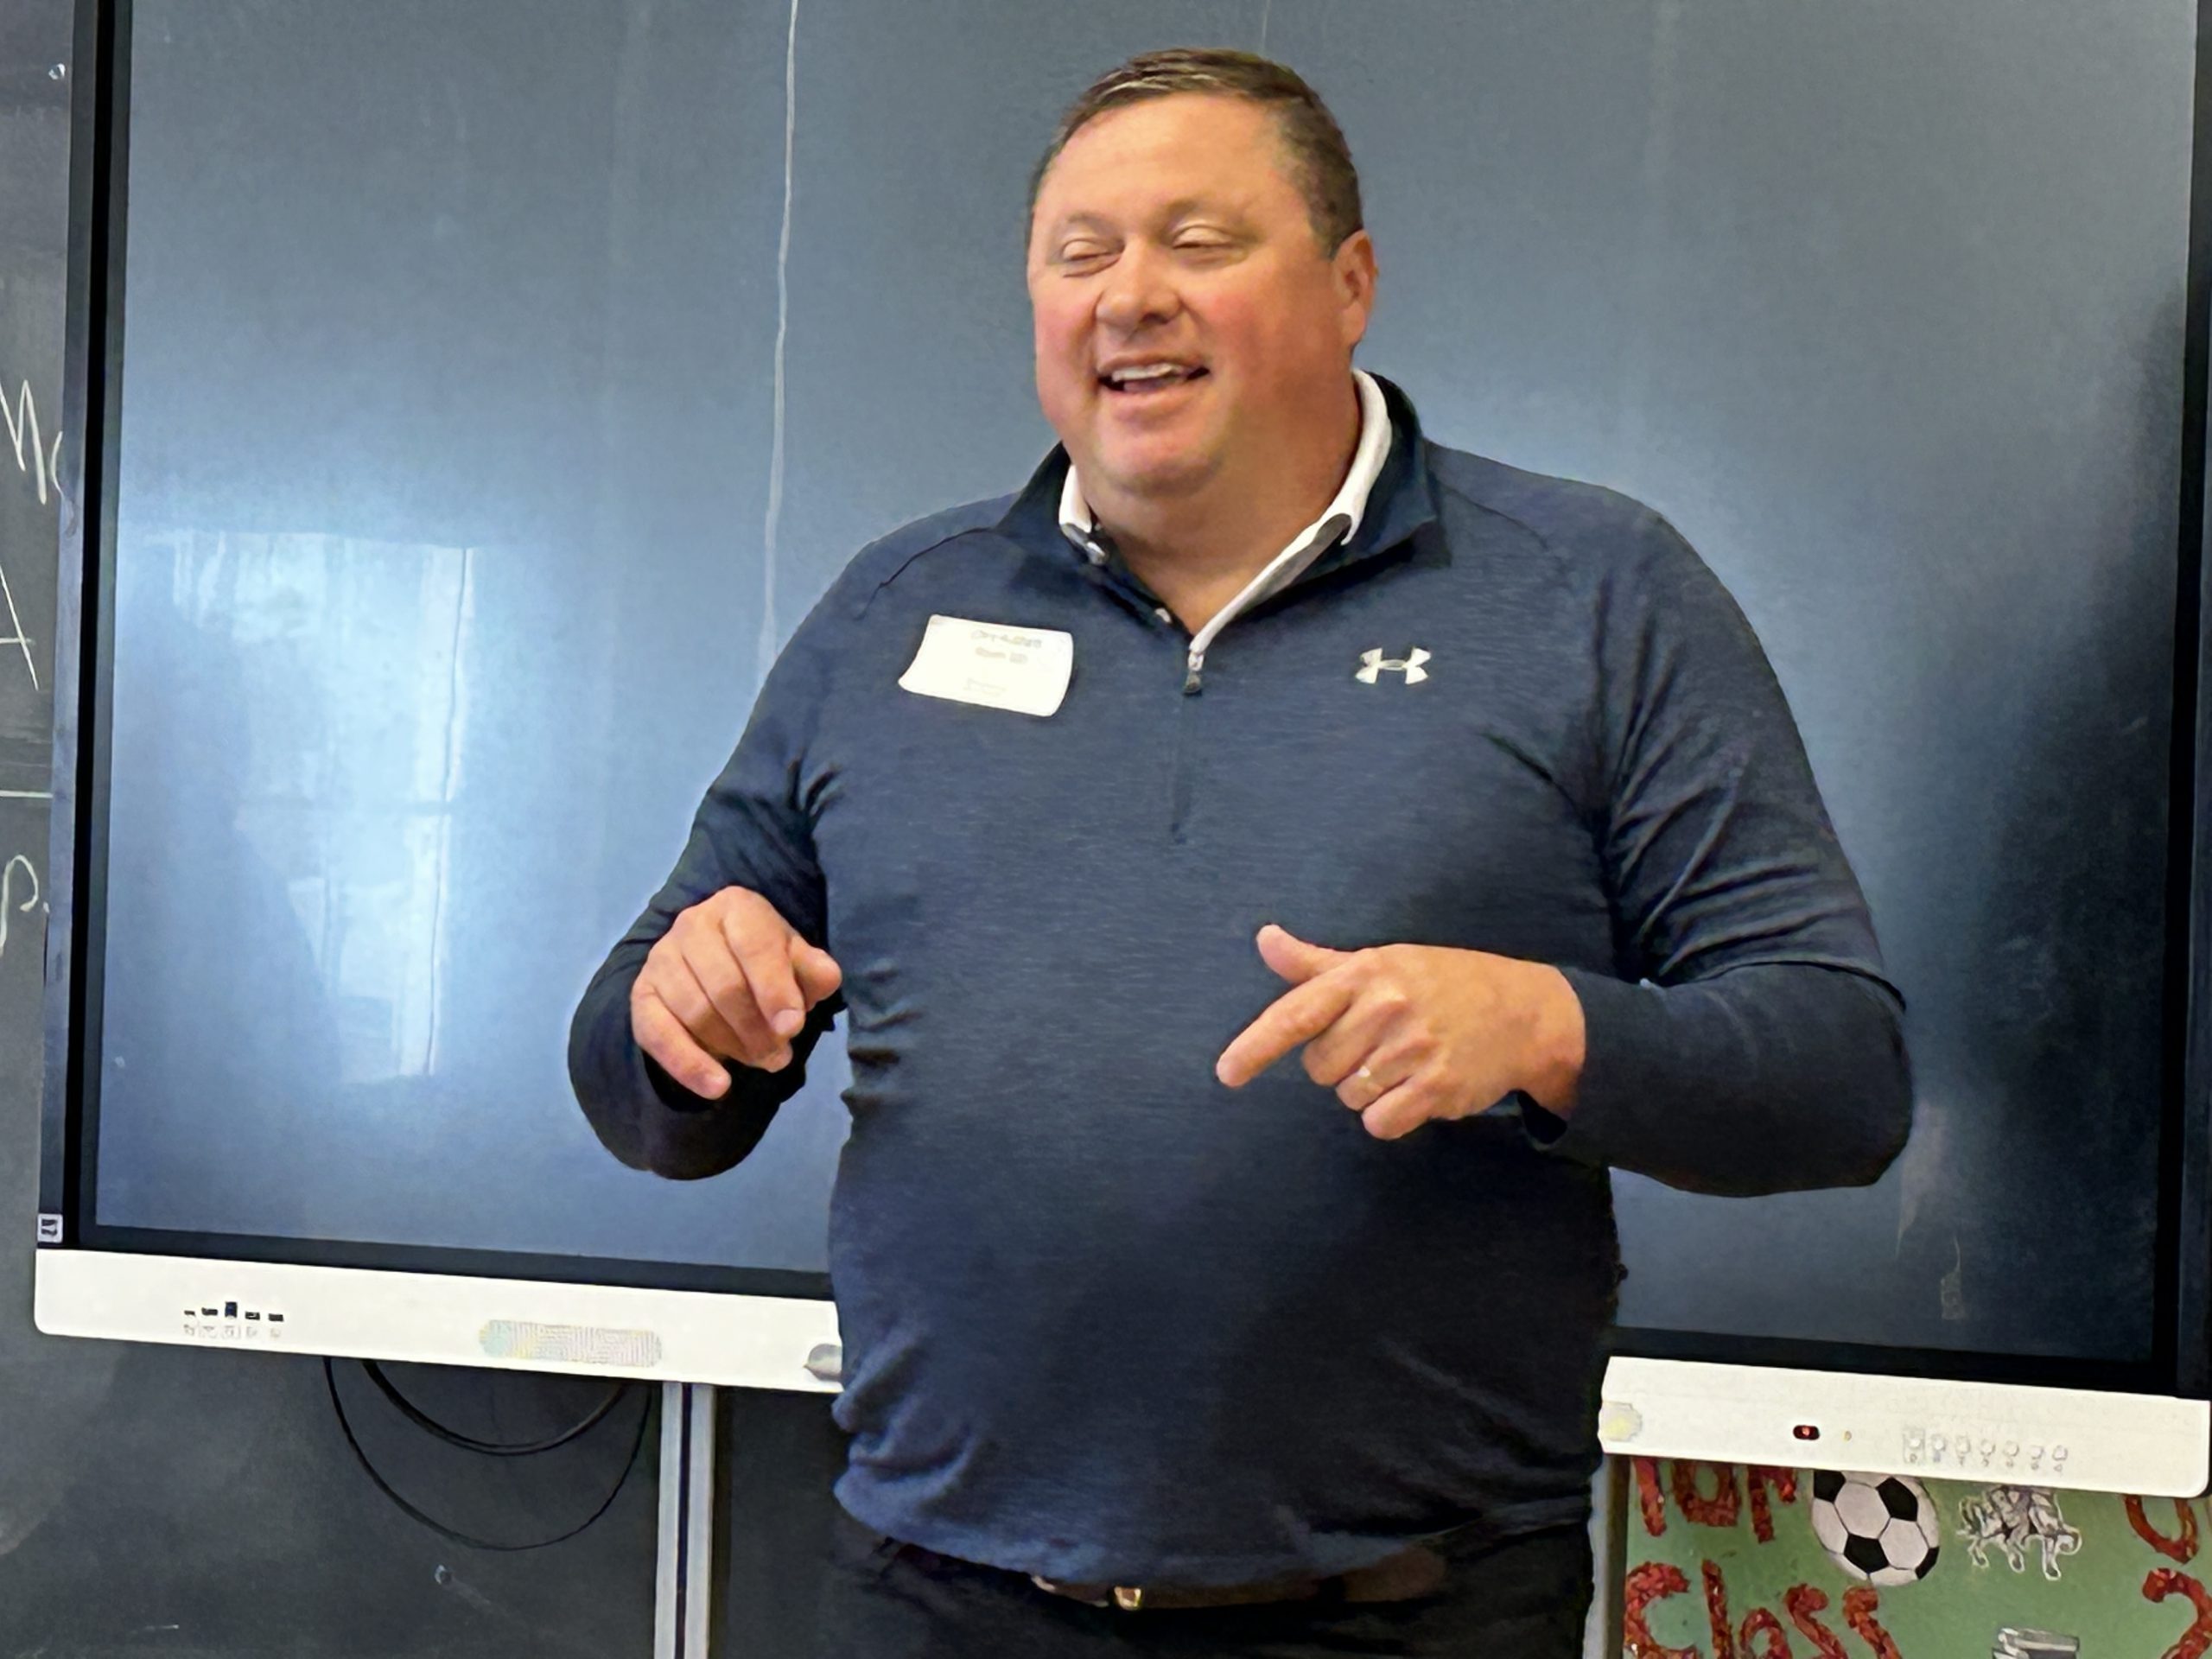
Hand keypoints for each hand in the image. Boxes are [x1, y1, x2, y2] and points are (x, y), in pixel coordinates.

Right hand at [630, 886, 842, 1099]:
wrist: (718, 964)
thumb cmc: (765, 962)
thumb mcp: (797, 961)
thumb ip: (814, 970)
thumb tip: (825, 979)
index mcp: (736, 907)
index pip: (754, 945)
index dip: (775, 989)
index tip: (792, 1028)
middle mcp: (692, 924)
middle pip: (724, 985)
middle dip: (757, 1029)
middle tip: (780, 1056)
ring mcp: (661, 958)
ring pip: (695, 1012)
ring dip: (733, 1046)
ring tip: (763, 1061)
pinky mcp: (641, 995)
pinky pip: (658, 1034)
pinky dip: (688, 1065)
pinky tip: (717, 1087)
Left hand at [1214, 924, 1584, 1140]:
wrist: (1524, 1010)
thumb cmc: (1441, 982)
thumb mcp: (1381, 962)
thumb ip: (1316, 964)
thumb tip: (1264, 938)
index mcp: (1364, 974)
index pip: (1296, 1013)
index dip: (1255, 1046)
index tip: (1227, 1074)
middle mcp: (1386, 1008)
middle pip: (1319, 1067)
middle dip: (1339, 1063)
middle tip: (1378, 1042)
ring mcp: (1413, 1048)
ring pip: (1348, 1097)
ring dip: (1368, 1089)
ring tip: (1405, 1060)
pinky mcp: (1437, 1087)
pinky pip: (1380, 1122)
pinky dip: (1391, 1115)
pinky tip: (1417, 1088)